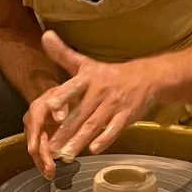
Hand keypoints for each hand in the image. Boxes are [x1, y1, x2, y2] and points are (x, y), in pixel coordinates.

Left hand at [41, 31, 157, 162]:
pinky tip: (93, 150)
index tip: (48, 106)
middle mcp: (101, 90)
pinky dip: (105, 139)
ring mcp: (114, 104)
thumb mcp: (86, 63)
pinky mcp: (126, 115)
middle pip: (80, 113)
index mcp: (89, 77)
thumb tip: (45, 35)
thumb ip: (63, 55)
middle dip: (65, 131)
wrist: (146, 77)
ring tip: (66, 155)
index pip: (72, 87)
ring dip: (80, 140)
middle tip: (50, 147)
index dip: (62, 97)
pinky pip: (114, 129)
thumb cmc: (109, 74)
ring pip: (94, 124)